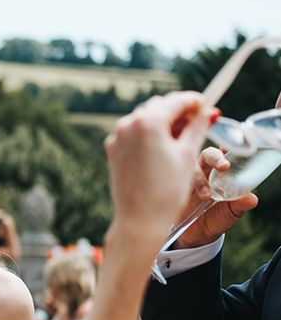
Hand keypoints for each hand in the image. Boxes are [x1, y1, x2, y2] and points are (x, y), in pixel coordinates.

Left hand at [105, 92, 212, 245]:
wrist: (140, 219)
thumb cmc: (168, 190)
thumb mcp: (188, 155)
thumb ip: (197, 127)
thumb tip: (206, 111)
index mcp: (148, 122)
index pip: (176, 101)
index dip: (194, 101)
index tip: (206, 105)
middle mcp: (128, 124)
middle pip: (158, 106)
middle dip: (177, 111)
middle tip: (197, 121)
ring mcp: (117, 137)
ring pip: (144, 119)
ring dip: (162, 122)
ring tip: (181, 136)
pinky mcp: (112, 150)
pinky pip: (132, 133)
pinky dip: (147, 134)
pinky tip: (161, 146)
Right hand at [173, 147, 257, 247]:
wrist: (197, 235)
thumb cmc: (217, 218)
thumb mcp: (232, 213)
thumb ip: (241, 204)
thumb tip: (251, 199)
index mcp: (221, 172)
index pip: (225, 153)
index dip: (228, 148)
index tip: (231, 149)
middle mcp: (205, 171)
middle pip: (207, 154)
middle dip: (215, 157)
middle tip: (224, 167)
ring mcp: (188, 178)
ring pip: (190, 166)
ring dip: (199, 177)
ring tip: (206, 196)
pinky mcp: (175, 187)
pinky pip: (175, 180)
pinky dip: (181, 185)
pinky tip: (188, 198)